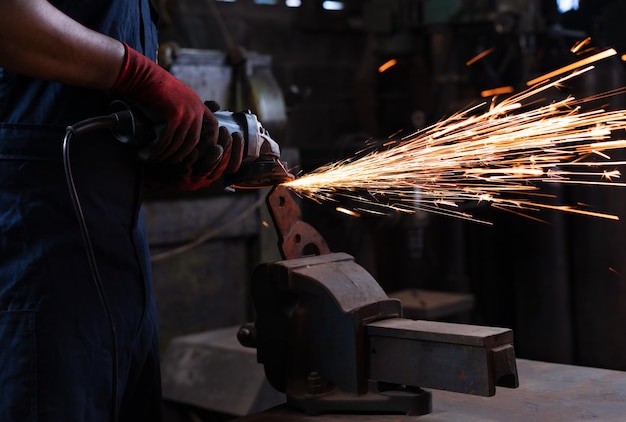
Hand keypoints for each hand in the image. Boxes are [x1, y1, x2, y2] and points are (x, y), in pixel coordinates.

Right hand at [111, 43, 215, 163]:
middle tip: (167, 162)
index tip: (199, 152)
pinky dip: (156, 150)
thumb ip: (182, 110)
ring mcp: (186, 113)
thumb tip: (179, 130)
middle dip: (180, 155)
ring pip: (178, 143)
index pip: (213, 126)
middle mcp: (195, 109)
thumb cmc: (153, 86)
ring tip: (153, 159)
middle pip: (193, 141)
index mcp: (198, 104)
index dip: (210, 141)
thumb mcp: (175, 97)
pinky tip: (147, 154)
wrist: (140, 74)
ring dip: (165, 155)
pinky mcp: (173, 116)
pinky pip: (166, 140)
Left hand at [144, 110, 244, 190]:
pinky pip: (192, 168)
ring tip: (216, 143)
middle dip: (229, 150)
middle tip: (227, 134)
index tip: (237, 135)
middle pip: (226, 166)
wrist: (150, 158)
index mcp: (212, 167)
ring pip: (212, 169)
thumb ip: (203, 120)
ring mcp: (194, 179)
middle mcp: (206, 176)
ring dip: (216, 156)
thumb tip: (216, 105)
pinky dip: (194, 157)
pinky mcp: (181, 179)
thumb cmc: (173, 144)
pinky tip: (195, 147)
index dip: (238, 151)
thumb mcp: (191, 132)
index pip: (234, 163)